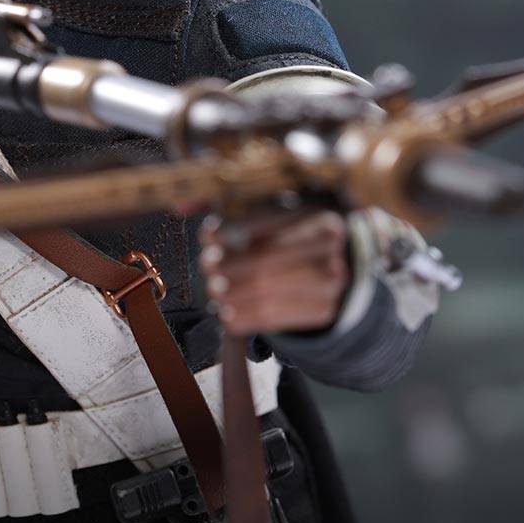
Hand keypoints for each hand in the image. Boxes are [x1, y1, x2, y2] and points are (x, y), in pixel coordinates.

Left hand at [198, 208, 348, 334]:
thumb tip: (180, 204)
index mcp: (323, 220)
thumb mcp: (283, 216)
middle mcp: (332, 252)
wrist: (343, 273)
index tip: (208, 235)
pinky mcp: (323, 312)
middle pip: (267, 259)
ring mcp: (332, 286)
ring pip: (267, 291)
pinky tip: (227, 314)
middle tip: (208, 264)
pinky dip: (244, 317)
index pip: (272, 224)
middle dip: (229, 264)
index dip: (234, 230)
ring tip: (215, 290)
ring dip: (232, 293)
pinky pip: (274, 318)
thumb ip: (235, 208)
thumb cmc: (302, 240)